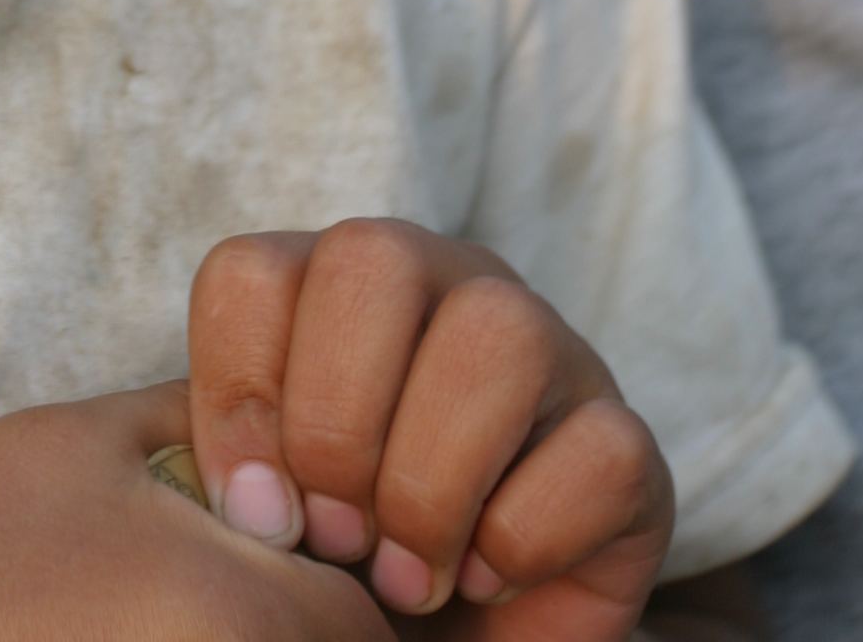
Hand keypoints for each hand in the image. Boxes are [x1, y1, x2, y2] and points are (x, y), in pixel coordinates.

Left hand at [186, 222, 673, 639]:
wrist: (457, 640)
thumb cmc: (351, 553)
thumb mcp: (273, 498)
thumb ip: (240, 464)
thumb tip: (253, 501)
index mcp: (334, 285)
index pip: (255, 271)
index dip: (236, 395)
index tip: (255, 508)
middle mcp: (444, 283)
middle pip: (373, 259)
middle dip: (334, 423)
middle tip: (335, 537)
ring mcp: (549, 346)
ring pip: (497, 331)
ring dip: (430, 483)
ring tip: (407, 575)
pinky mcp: (626, 440)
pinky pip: (598, 449)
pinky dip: (525, 538)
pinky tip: (488, 576)